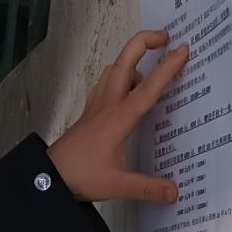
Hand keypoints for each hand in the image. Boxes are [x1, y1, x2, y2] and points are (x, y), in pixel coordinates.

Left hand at [46, 30, 189, 202]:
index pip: (148, 87)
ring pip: (113, 69)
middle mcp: (107, 105)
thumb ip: (147, 188)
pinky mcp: (88, 112)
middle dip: (145, 42)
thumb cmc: (80, 176)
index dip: (167, 67)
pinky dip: (118, 76)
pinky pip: (104, 83)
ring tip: (149, 71)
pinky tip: (125, 89)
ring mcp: (96, 106)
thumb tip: (174, 192)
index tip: (183, 50)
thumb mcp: (117, 185)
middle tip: (165, 39)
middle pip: (125, 60)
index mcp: (119, 118)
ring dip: (131, 60)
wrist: (48, 176)